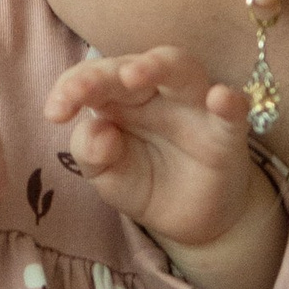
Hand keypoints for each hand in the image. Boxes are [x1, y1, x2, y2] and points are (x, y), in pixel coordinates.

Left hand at [44, 48, 267, 263]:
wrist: (192, 221)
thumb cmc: (148, 184)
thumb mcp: (109, 176)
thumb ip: (92, 153)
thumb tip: (96, 129)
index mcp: (120, 99)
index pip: (93, 79)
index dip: (72, 87)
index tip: (55, 112)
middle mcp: (156, 94)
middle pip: (132, 66)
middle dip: (104, 74)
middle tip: (82, 90)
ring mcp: (194, 107)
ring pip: (181, 69)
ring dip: (158, 66)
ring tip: (134, 76)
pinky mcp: (227, 132)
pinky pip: (233, 111)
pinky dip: (229, 102)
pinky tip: (220, 98)